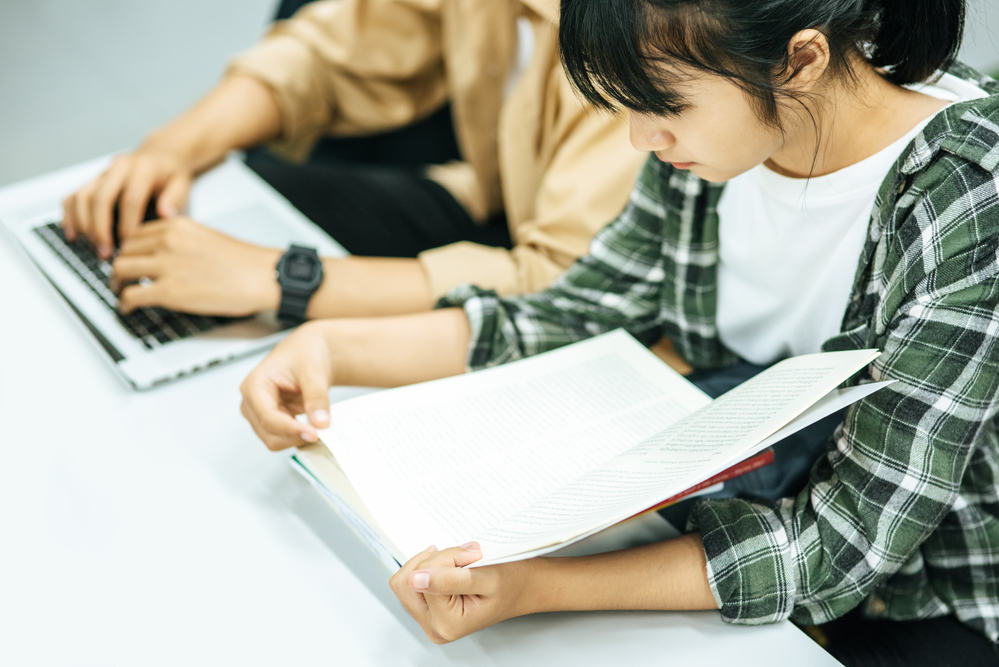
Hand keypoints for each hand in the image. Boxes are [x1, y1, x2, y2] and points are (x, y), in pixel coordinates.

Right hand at [62, 148, 193, 258]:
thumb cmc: (171, 173)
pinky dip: (70, 216)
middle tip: (105, 252)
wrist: (160, 154)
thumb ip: (174, 199)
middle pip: (100, 197)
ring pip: (82, 196)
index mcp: (143, 169)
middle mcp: (119, 168)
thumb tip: (165, 215)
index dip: (127, 223)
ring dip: (83, 224)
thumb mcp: (182, 183)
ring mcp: (103, 173)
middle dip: (100, 228)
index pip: (130, 198)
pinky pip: (73, 196)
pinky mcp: (93, 180)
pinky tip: (73, 234)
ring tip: (92, 247)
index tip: (128, 244)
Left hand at [111, 216, 280, 315]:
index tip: (131, 259)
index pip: (137, 233)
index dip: (130, 249)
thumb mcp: (208, 237)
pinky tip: (128, 308)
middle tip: (122, 277)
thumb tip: (166, 255)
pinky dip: (125, 303)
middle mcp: (167, 241)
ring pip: (121, 271)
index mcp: (177, 226)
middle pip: (125, 250)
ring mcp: (166, 266)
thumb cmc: (245, 263)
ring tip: (122, 292)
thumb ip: (182, 241)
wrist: (263, 276)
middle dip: (121, 266)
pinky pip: (131, 296)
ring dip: (118, 284)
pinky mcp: (168, 291)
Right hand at [240, 321, 335, 449]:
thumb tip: (320, 422)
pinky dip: (299, 437)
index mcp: (254, 385)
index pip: (268, 417)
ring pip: (275, 440)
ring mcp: (260, 414)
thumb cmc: (303, 353)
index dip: (291, 429)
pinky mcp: (272, 421)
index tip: (313, 433)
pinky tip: (313, 427)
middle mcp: (252, 402)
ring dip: (297, 438)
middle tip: (321, 432)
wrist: (308, 352)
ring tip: (318, 427)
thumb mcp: (314, 371)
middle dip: (295, 436)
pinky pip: (284, 438)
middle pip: (269, 433)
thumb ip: (316, 397)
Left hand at [390, 543, 538, 643]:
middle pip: (405, 583)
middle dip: (433, 561)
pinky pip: (411, 583)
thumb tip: (416, 579)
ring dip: (430, 563)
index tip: (470, 556)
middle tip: (461, 558)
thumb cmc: (511, 584)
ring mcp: (429, 620)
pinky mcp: (427, 610)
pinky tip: (448, 567)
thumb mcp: (485, 578)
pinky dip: (428, 568)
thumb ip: (449, 579)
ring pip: (404, 581)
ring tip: (457, 562)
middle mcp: (435, 627)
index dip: (445, 559)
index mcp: (447, 624)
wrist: (525, 588)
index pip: (421, 579)